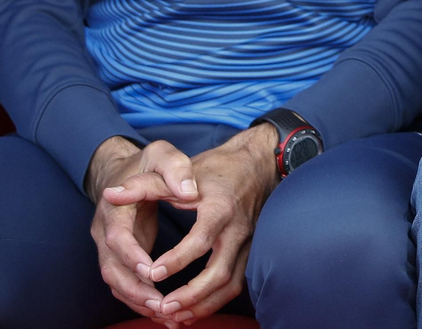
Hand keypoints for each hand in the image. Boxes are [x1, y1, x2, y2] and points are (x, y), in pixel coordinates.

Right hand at [88, 137, 198, 324]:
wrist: (126, 169)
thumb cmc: (148, 162)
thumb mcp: (161, 155)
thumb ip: (174, 169)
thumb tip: (189, 190)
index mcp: (114, 208)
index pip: (117, 237)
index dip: (132, 256)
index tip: (152, 271)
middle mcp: (105, 231)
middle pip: (111, 268)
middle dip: (135, 289)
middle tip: (161, 305)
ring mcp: (109, 247)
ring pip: (116, 282)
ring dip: (138, 301)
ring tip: (165, 315)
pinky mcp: (120, 256)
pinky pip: (125, 283)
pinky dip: (140, 299)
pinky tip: (162, 312)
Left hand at [104, 124, 279, 322]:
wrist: (255, 164)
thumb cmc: (214, 168)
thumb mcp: (179, 169)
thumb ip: (144, 185)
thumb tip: (111, 194)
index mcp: (220, 208)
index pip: (201, 240)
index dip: (177, 259)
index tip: (152, 272)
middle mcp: (238, 229)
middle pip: (219, 271)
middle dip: (190, 294)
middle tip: (162, 307)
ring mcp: (248, 242)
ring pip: (231, 284)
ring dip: (203, 305)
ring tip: (174, 316)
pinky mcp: (251, 251)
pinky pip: (236, 284)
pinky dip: (214, 302)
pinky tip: (192, 310)